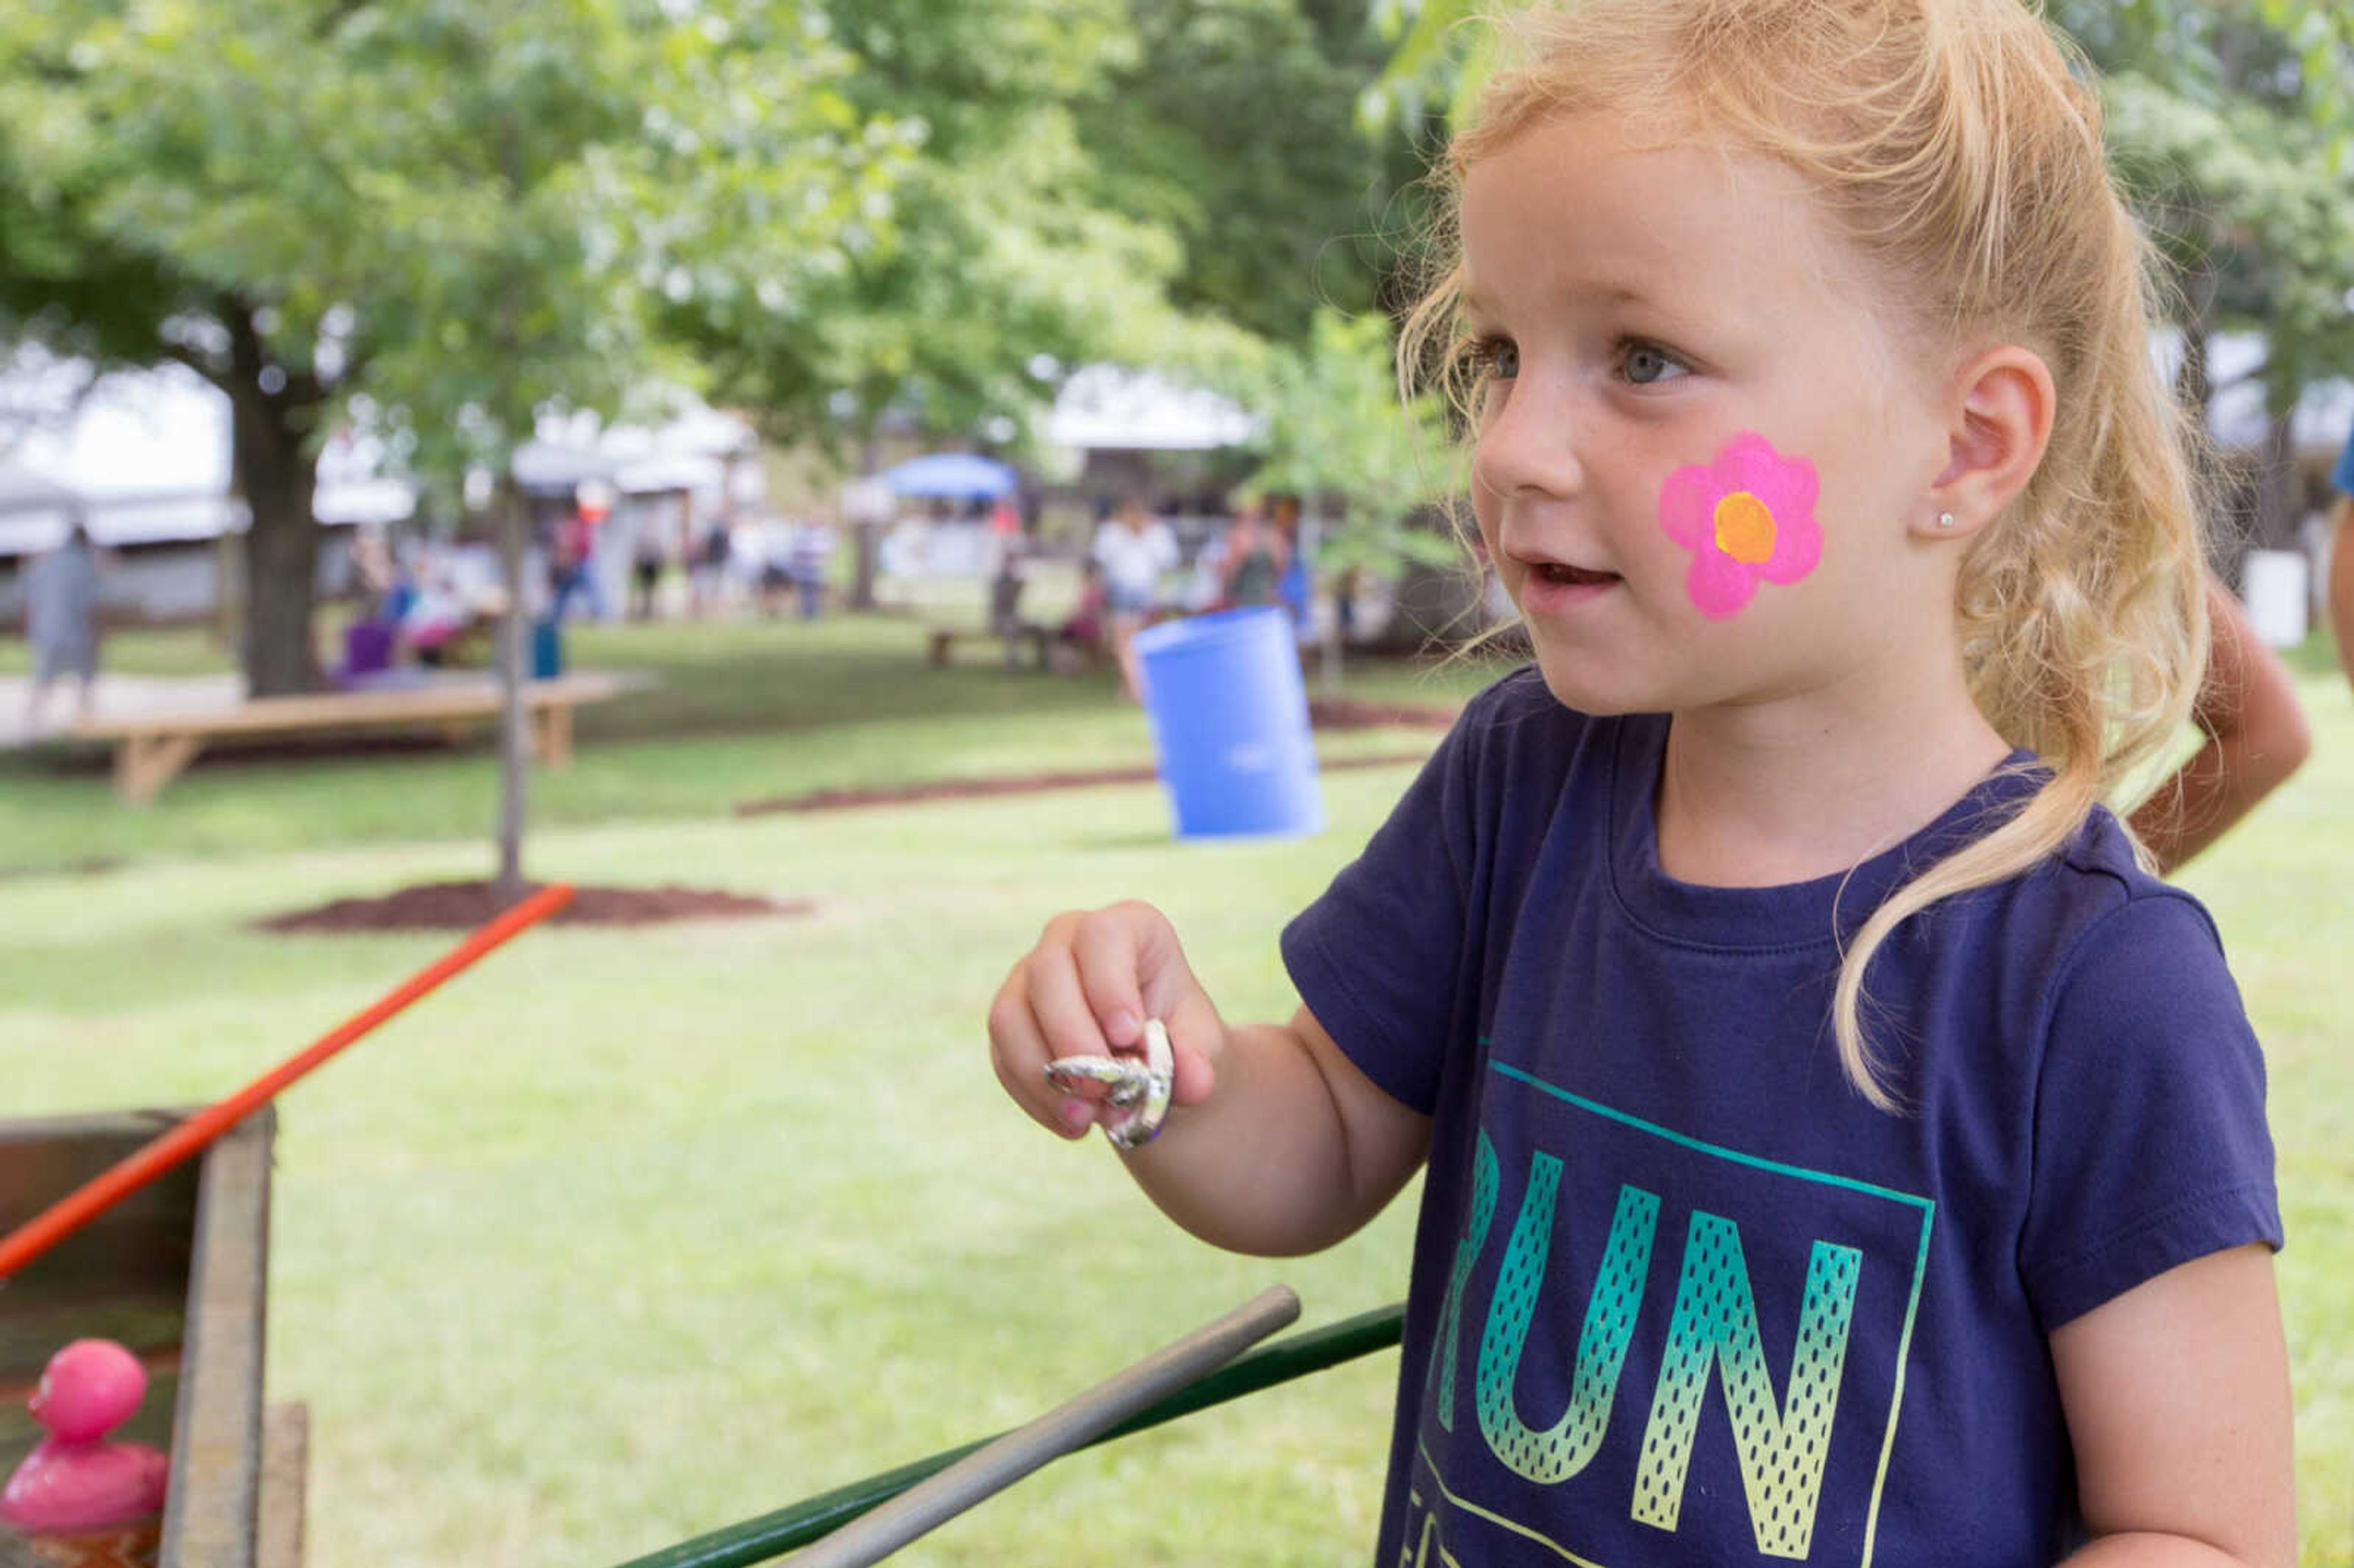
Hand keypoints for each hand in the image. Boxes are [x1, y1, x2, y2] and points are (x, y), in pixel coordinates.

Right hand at [987, 901, 1223, 1140]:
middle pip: (1047, 972)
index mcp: (1128, 929)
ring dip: (1045, 1076)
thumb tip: (1193, 1082)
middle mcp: (1069, 941)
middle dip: (1073, 1040)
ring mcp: (1030, 978)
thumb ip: (1198, 1061)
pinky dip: (1037, 1097)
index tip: (1129, 1036)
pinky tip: (1074, 1123)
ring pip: (1010, 1017)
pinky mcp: (1010, 1022)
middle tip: (1104, 1093)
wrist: (1153, 1070)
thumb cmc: (1180, 1042)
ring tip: (1088, 1118)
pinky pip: (1003, 1057)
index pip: (1102, 934)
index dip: (1109, 984)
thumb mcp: (1202, 1050)